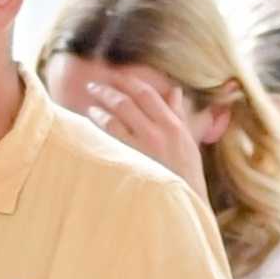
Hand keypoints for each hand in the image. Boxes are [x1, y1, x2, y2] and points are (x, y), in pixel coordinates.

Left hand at [84, 78, 207, 198]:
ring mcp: (146, 144)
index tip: (116, 76)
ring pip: (120, 112)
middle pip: (130, 99)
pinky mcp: (134, 159)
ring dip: (103, 101)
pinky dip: (101, 121)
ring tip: (91, 99)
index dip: (130, 81)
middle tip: (94, 85)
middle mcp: (160, 131)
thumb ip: (178, 114)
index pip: (148, 94)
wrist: (186, 203)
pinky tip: (91, 117)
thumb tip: (174, 91)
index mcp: (174, 125)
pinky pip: (113, 132)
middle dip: (110, 88)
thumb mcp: (188, 141)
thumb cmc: (187, 174)